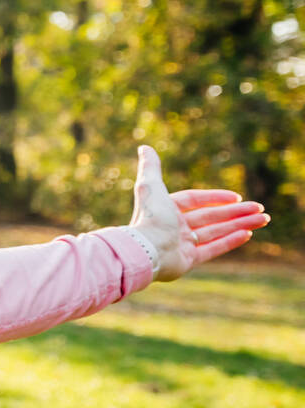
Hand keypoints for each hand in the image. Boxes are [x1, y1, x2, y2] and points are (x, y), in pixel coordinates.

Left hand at [128, 145, 269, 280]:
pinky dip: (230, 241)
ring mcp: (182, 244)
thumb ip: (151, 168)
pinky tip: (248, 234)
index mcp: (166, 210)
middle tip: (260, 209)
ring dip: (240, 225)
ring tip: (263, 220)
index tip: (237, 197)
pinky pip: (213, 248)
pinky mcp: (188, 260)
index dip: (215, 197)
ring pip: (216, 232)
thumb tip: (145, 147)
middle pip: (210, 217)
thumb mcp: (151, 186)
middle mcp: (174, 227)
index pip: (195, 200)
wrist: (146, 250)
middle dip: (236, 212)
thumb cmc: (150, 217)